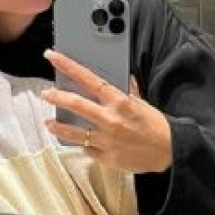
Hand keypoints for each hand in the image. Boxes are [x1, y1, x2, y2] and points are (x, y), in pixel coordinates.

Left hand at [41, 49, 172, 173]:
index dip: (68, 66)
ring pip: (74, 132)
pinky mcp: (106, 158)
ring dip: (58, 126)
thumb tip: (123, 75)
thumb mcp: (142, 102)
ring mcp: (107, 140)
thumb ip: (129, 90)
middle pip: (76, 104)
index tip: (53, 56)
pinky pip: (87, 149)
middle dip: (56, 97)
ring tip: (49, 122)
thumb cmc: (156, 125)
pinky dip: (83, 144)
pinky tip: (77, 141)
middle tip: (45, 93)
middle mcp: (110, 120)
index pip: (89, 79)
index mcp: (119, 102)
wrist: (169, 150)